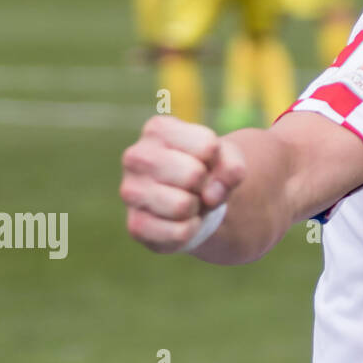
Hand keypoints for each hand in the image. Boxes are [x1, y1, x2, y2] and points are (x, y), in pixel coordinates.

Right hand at [120, 116, 245, 253]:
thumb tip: (211, 196)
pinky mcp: (135, 226)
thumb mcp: (228, 157)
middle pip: (193, 175)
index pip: (207, 145)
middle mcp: (136, 157)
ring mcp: (130, 192)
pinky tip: (181, 219)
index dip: (217, 158)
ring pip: (183, 206)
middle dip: (206, 184)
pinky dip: (191, 229)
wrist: (196, 199)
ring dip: (197, 208)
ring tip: (189, 200)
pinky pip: (179, 233)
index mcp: (158, 129)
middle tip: (197, 184)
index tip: (206, 160)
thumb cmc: (209, 168)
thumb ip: (232, 167)